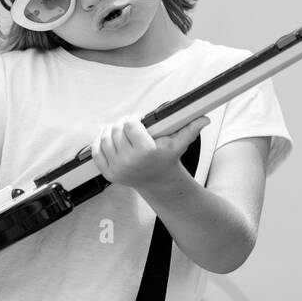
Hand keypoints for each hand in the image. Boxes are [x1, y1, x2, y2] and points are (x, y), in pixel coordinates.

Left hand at [90, 114, 209, 191]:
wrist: (158, 182)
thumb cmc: (167, 158)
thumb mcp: (179, 143)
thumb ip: (190, 129)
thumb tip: (205, 118)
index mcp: (145, 151)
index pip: (129, 124)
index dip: (133, 118)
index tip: (138, 119)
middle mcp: (129, 161)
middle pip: (116, 130)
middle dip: (122, 124)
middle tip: (129, 124)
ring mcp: (117, 169)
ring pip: (105, 139)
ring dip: (110, 130)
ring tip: (119, 129)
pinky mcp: (109, 174)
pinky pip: (96, 152)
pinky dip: (99, 142)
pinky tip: (107, 137)